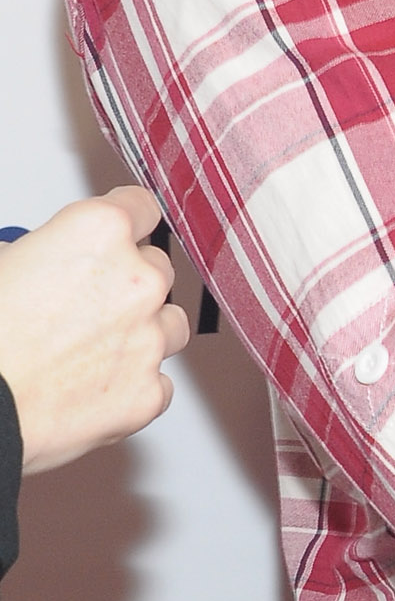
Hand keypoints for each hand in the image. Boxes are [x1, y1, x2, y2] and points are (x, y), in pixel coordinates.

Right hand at [0, 188, 191, 474]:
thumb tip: (52, 257)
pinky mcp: (149, 392)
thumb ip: (47, 248)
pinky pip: (160, 382)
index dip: (127, 223)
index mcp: (101, 231)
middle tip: (87, 304)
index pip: (142, 207)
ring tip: (95, 346)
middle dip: (128, 283)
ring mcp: (150, 339)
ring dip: (144, 330)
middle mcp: (138, 280)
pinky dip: (135, 383)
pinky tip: (96, 385)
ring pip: (170, 323)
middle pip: (157, 268)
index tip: (123, 234)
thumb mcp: (4, 261)